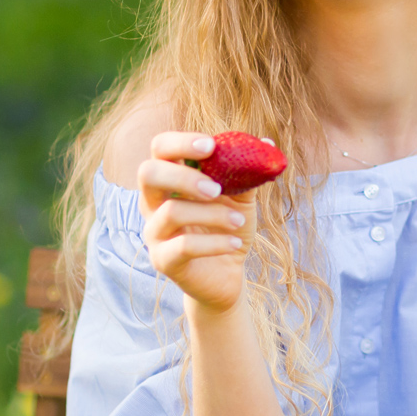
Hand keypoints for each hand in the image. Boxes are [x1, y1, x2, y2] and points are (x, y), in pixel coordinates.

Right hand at [139, 132, 255, 312]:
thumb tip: (268, 142)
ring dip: (212, 213)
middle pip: (148, 173)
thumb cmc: (229, 227)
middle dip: (183, 176)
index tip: (209, 145)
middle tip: (216, 188)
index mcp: (169, 179)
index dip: (180, 142)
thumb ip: (248, 170)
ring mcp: (154, 233)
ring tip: (238, 220)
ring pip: (170, 212)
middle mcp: (153, 203)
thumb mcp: (242, 197)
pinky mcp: (163, 260)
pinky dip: (215, 242)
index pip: (160, 148)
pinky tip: (235, 243)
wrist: (228, 273)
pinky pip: (183, 246)